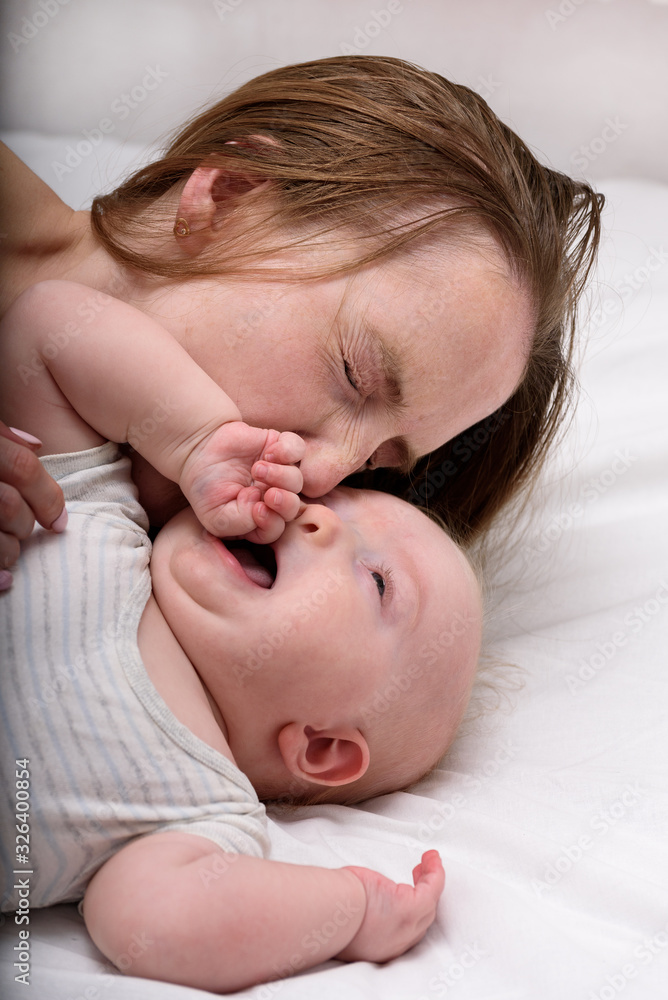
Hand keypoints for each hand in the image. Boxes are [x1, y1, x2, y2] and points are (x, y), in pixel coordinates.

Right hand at [0, 422, 66, 589]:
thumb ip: (2, 436)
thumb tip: (36, 445)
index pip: (22, 467)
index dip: (48, 497)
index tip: (59, 522)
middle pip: (10, 505)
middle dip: (25, 524)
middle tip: (26, 532)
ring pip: (0, 537)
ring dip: (10, 552)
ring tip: (12, 556)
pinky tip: (6, 582)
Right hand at [180, 421, 304, 542]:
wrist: (198, 450)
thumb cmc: (206, 486)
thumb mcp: (215, 516)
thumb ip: (240, 523)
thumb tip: (261, 508)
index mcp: (259, 518)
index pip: (276, 528)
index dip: (272, 523)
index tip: (257, 509)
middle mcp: (272, 496)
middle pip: (292, 506)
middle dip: (285, 502)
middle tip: (269, 493)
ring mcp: (278, 471)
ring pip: (297, 480)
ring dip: (281, 475)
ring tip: (258, 468)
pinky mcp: (279, 447)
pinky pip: (298, 450)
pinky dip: (289, 452)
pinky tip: (270, 452)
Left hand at [336, 850, 444, 962]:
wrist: (328, 916)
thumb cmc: (328, 914)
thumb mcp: (346, 919)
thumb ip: (356, 914)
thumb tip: (352, 901)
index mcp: (378, 947)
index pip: (402, 932)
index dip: (409, 914)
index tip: (404, 894)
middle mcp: (396, 943)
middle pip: (421, 919)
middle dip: (423, 896)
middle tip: (420, 878)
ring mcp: (406, 927)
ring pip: (429, 903)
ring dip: (431, 881)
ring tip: (428, 863)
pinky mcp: (410, 908)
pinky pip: (432, 888)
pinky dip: (435, 872)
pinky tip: (431, 858)